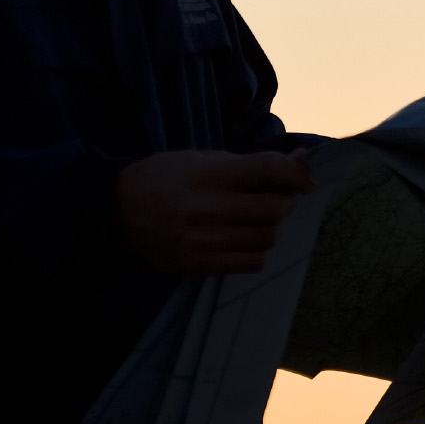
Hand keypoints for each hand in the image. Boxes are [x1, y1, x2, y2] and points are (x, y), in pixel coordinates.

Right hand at [118, 149, 314, 274]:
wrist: (116, 210)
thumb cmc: (163, 178)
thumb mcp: (199, 159)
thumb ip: (245, 165)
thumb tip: (296, 164)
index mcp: (206, 174)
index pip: (268, 170)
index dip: (297, 174)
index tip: (308, 180)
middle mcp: (204, 207)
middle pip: (274, 209)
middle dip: (284, 202)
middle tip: (278, 199)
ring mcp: (201, 240)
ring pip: (266, 238)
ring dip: (271, 227)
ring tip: (256, 220)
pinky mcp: (197, 264)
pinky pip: (250, 262)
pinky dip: (257, 250)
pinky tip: (245, 240)